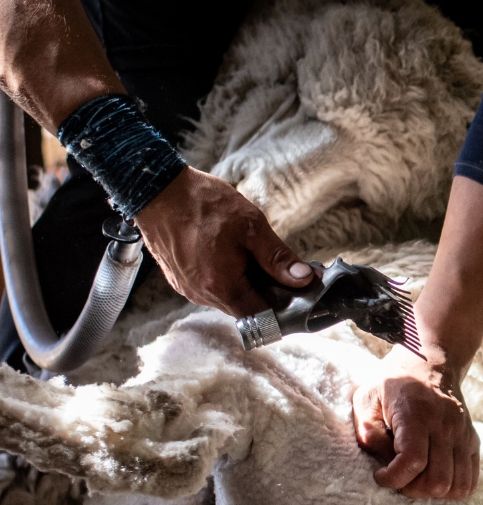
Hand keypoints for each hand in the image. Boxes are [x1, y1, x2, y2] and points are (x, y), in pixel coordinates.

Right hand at [134, 166, 312, 315]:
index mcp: (221, 286)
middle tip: (278, 266)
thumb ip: (278, 258)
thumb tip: (304, 279)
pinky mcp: (178, 279)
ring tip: (251, 255)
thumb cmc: (202, 203)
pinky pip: (210, 287)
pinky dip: (225, 277)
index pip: (262, 315)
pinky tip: (230, 254)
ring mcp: (186, 288)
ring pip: (227, 298)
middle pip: (245, 307)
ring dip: (244, 283)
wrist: (156, 188)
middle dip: (265, 291)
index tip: (297, 291)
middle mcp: (201, 294)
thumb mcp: (251, 226)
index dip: (283, 305)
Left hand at [352, 344, 479, 499]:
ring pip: (458, 486)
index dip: (393, 479)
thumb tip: (383, 463)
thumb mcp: (366, 398)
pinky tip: (434, 476)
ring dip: (433, 492)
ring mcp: (464, 435)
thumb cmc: (394, 383)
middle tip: (398, 477)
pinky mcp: (472, 441)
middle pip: (437, 481)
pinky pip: (471, 480)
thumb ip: (368, 433)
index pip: (413, 462)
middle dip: (412, 489)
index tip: (380, 474)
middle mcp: (446, 426)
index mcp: (417, 415)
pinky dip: (453, 488)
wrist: (432, 362)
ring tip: (417, 478)